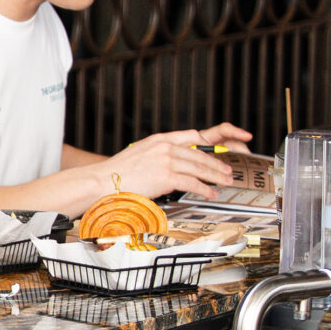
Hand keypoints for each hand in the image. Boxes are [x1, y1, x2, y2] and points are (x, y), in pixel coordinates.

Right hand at [95, 126, 253, 203]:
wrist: (103, 180)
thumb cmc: (117, 173)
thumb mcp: (139, 154)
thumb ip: (157, 154)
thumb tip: (170, 163)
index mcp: (159, 139)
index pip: (191, 136)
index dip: (206, 145)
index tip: (214, 153)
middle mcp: (165, 147)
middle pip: (199, 154)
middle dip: (216, 163)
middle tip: (227, 171)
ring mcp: (166, 161)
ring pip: (200, 168)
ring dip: (216, 176)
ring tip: (225, 182)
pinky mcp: (167, 177)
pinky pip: (193, 183)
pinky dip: (205, 189)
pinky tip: (210, 192)